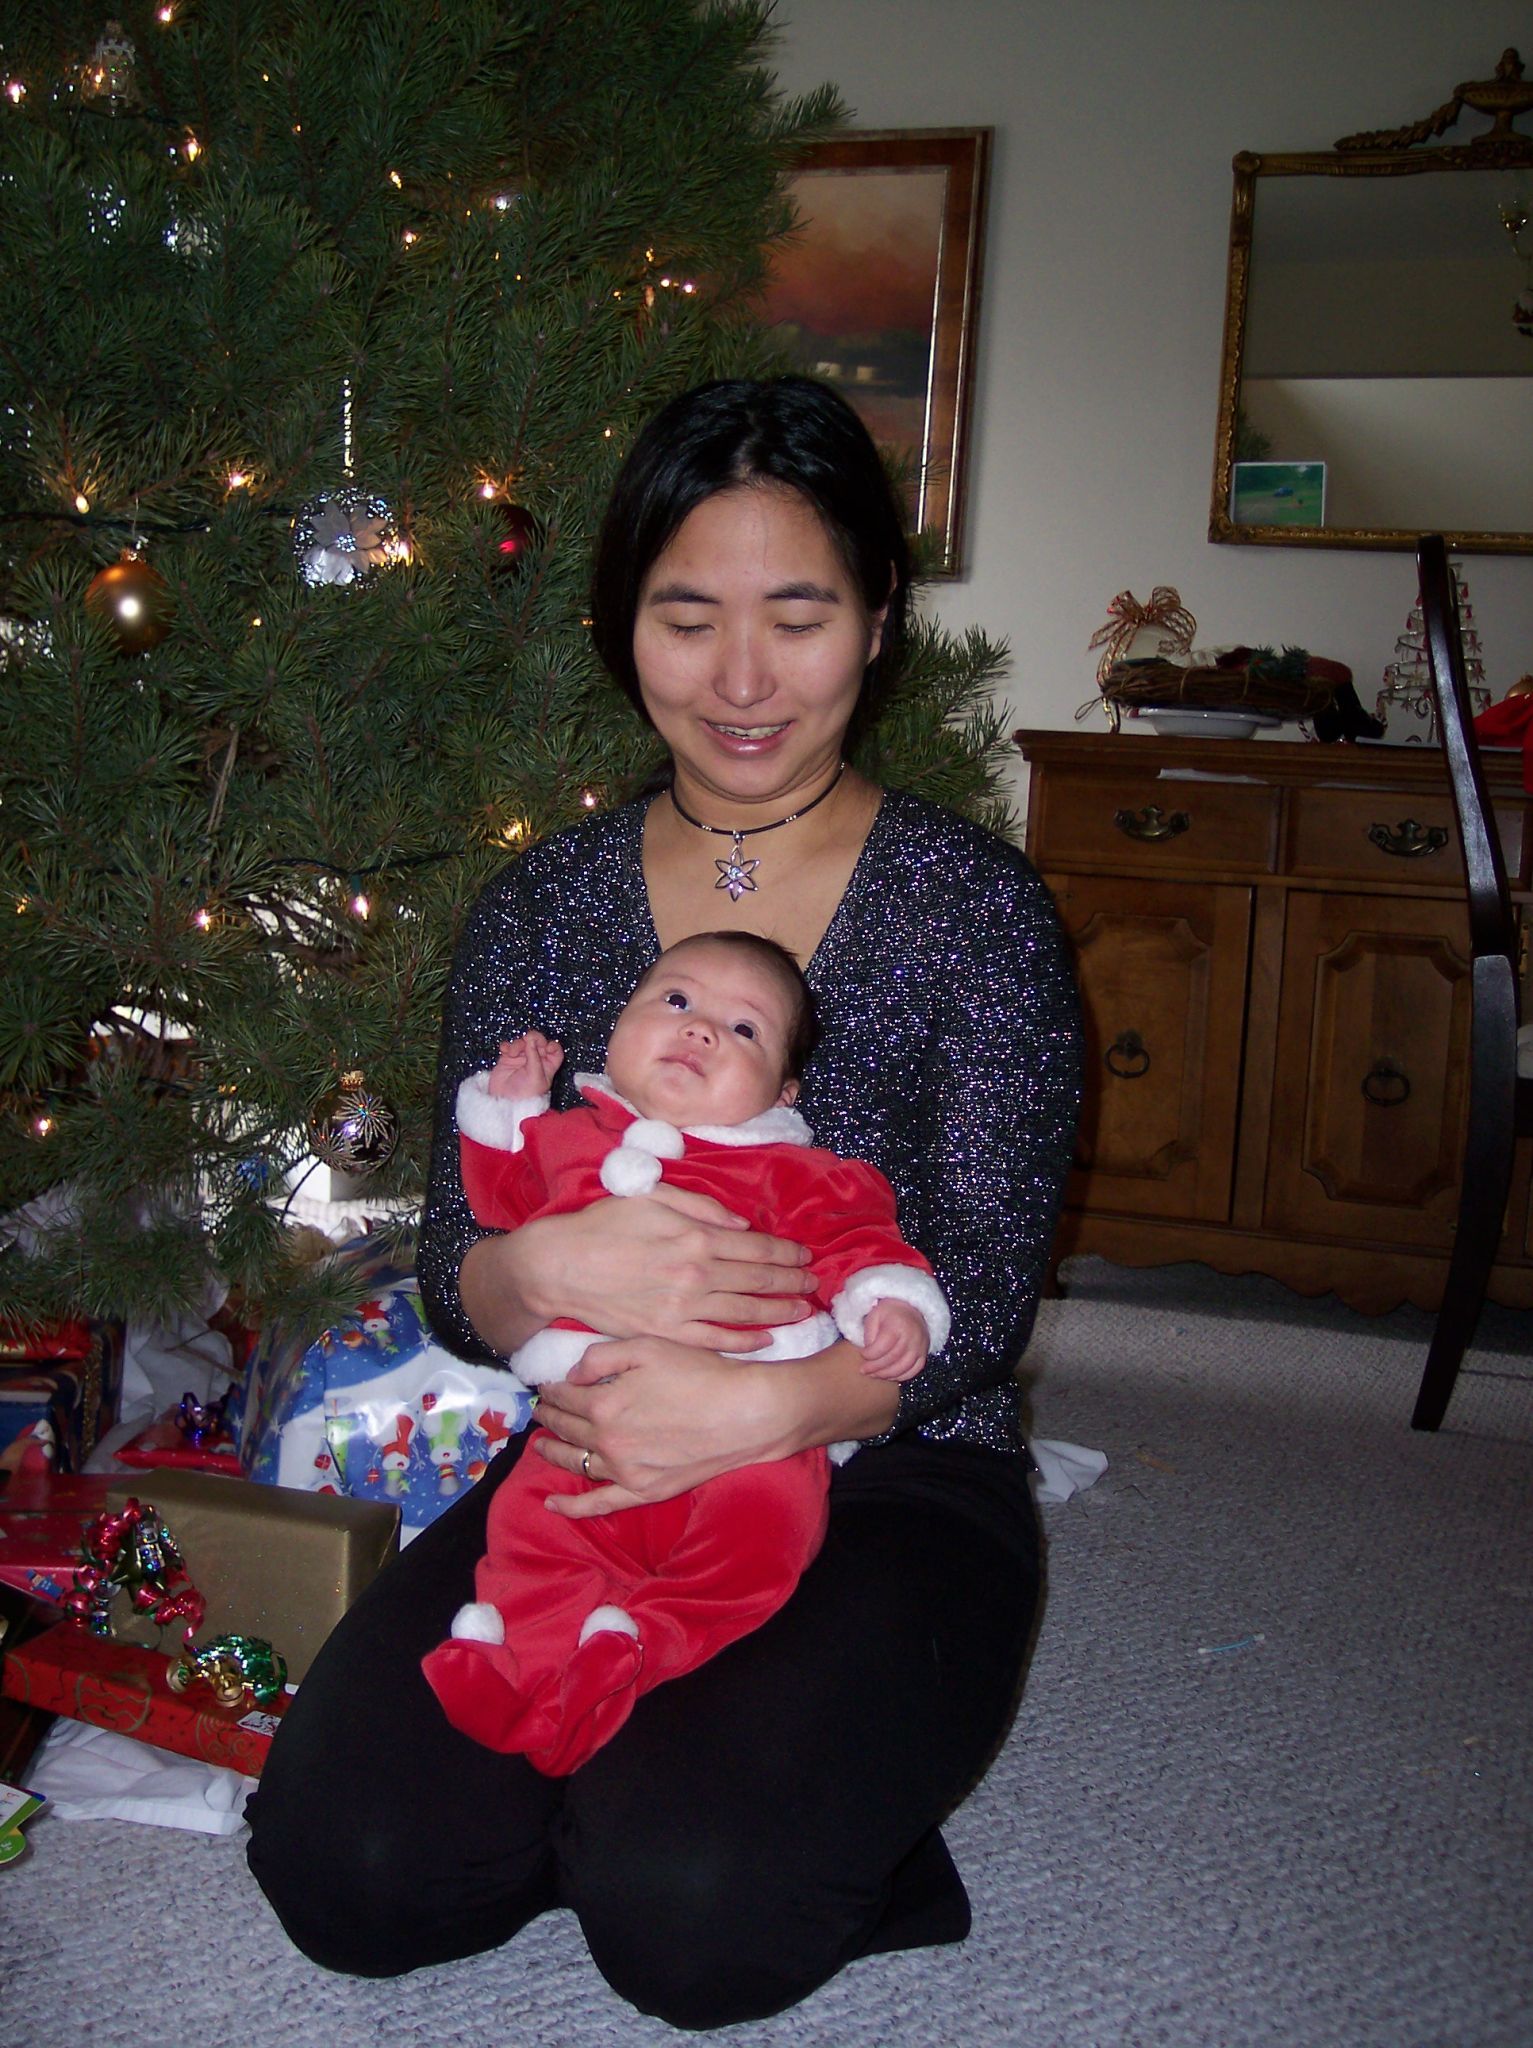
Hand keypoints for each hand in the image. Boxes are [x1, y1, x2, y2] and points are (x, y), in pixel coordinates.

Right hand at [486, 1030, 561, 1098]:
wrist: (505, 1103)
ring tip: (512, 1053)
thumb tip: (531, 1039)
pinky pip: (509, 1046)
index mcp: (547, 1066)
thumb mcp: (535, 1076)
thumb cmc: (525, 1095)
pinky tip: (505, 1050)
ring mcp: (521, 1059)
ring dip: (518, 1044)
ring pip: (523, 1042)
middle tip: (528, 1039)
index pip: (555, 1051)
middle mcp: (535, 1061)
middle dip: (533, 1039)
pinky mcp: (508, 1059)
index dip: (552, 1045)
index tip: (546, 1046)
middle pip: (538, 1042)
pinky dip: (507, 1046)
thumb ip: (534, 1056)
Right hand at [512, 1182, 817, 1349]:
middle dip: (793, 1282)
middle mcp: (696, 1274)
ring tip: (803, 1310)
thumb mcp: (652, 1197)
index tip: (805, 1255)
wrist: (559, 1268)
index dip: (786, 1253)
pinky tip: (766, 1339)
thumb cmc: (602, 1226)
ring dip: (780, 1311)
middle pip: (759, 1281)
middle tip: (815, 1284)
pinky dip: (745, 1342)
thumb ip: (701, 1208)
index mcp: (696, 1237)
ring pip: (745, 1313)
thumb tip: (741, 1224)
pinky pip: (716, 1341)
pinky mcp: (667, 1334)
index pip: (756, 1248)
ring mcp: (683, 1309)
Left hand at [534, 1336, 778, 1515]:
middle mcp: (607, 1440)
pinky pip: (599, 1504)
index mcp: (604, 1402)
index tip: (545, 1384)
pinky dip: (572, 1507)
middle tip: (539, 1410)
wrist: (745, 1413)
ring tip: (541, 1444)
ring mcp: (624, 1470)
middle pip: (565, 1428)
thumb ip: (601, 1357)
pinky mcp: (644, 1491)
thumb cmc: (700, 1373)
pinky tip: (551, 1505)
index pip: (563, 1395)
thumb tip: (570, 1376)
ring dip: (552, 1452)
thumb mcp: (649, 1347)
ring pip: (575, 1463)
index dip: (551, 1388)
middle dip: (548, 1417)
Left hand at [858, 1299, 927, 1381]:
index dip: (870, 1354)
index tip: (862, 1354)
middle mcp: (912, 1336)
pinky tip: (889, 1375)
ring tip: (874, 1374)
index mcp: (898, 1324)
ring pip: (904, 1367)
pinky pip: (914, 1370)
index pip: (883, 1345)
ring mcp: (920, 1346)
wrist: (910, 1309)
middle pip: (893, 1358)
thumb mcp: (874, 1316)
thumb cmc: (888, 1313)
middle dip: (876, 1367)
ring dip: (887, 1374)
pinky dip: (901, 1376)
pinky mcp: (924, 1353)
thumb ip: (869, 1334)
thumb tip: (868, 1355)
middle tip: (864, 1370)